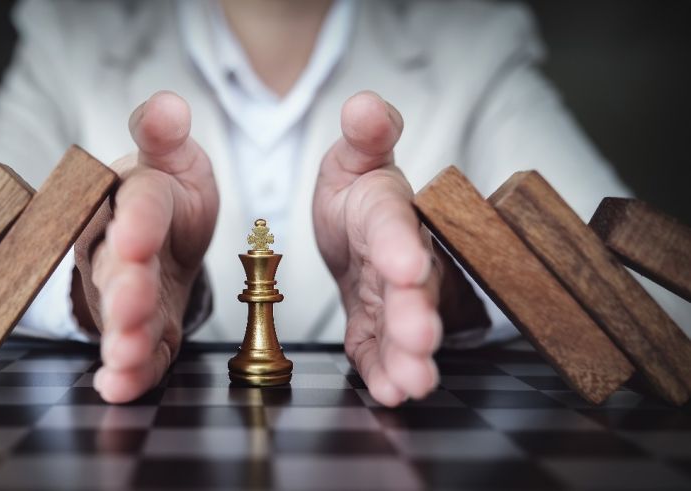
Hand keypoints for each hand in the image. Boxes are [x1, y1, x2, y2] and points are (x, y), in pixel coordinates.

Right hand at [91, 91, 218, 402]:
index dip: (136, 223)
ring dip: (122, 338)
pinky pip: (137, 351)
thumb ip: (166, 136)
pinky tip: (120, 387)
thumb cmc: (169, 192)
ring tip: (124, 359)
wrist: (162, 232)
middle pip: (118, 268)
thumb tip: (168, 105)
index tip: (136, 239)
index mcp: (133, 198)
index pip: (138, 206)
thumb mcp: (175, 159)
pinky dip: (130, 372)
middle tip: (131, 306)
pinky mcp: (141, 328)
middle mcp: (117, 247)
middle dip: (124, 289)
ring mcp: (126, 292)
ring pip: (122, 316)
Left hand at [313, 91, 442, 406]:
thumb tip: (364, 105)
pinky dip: (383, 372)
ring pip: (401, 325)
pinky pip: (378, 349)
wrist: (353, 225)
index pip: (396, 225)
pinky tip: (390, 392)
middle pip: (410, 287)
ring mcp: (388, 295)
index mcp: (387, 210)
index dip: (402, 245)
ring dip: (408, 355)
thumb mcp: (353, 157)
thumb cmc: (356, 190)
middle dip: (416, 315)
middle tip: (420, 342)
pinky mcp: (374, 323)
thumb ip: (364, 135)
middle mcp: (397, 256)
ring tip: (412, 383)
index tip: (406, 266)